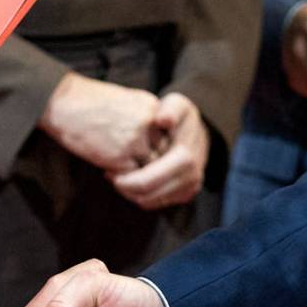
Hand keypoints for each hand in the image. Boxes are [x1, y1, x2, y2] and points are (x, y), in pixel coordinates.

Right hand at [39, 73, 162, 173]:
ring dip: (138, 173)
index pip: (167, 134)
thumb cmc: (90, 102)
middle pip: (163, 152)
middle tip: (137, 167)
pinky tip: (107, 170)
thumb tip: (153, 141)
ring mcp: (136, 140)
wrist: (64, 103)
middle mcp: (149, 123)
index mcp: (152, 106)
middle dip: (151, 162)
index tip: (144, 151)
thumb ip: (144, 118)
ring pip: (150, 167)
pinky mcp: (120, 156)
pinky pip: (132, 176)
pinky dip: (122, 177)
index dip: (156, 146)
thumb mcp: (125, 101)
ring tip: (122, 171)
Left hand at [111, 92, 207, 210]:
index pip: (149, 181)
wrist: (197, 129)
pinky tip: (131, 179)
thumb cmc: (180, 115)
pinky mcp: (186, 194)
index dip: (127, 181)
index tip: (109, 172)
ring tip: (118, 176)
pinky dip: (141, 195)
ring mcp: (190, 187)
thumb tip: (164, 120)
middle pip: (148, 196)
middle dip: (126, 189)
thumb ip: (170, 109)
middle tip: (110, 176)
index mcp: (186, 158)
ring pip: (151, 202)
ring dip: (131, 193)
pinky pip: (158, 203)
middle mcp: (191, 177)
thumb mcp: (176, 104)